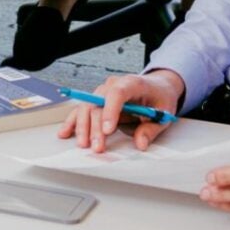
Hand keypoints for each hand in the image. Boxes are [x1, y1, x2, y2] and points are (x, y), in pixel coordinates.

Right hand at [58, 69, 185, 151]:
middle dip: (95, 127)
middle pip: (97, 103)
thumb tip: (140, 143)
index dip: (110, 111)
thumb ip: (151, 128)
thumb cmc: (160, 97)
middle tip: (98, 146)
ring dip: (83, 127)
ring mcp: (102, 92)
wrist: (157, 86)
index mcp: (132, 83)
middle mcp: (113, 84)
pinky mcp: (97, 100)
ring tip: (84, 144)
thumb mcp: (164, 113)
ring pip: (86, 107)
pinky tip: (65, 132)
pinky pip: (82, 109)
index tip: (108, 130)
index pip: (117, 93)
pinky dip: (73, 122)